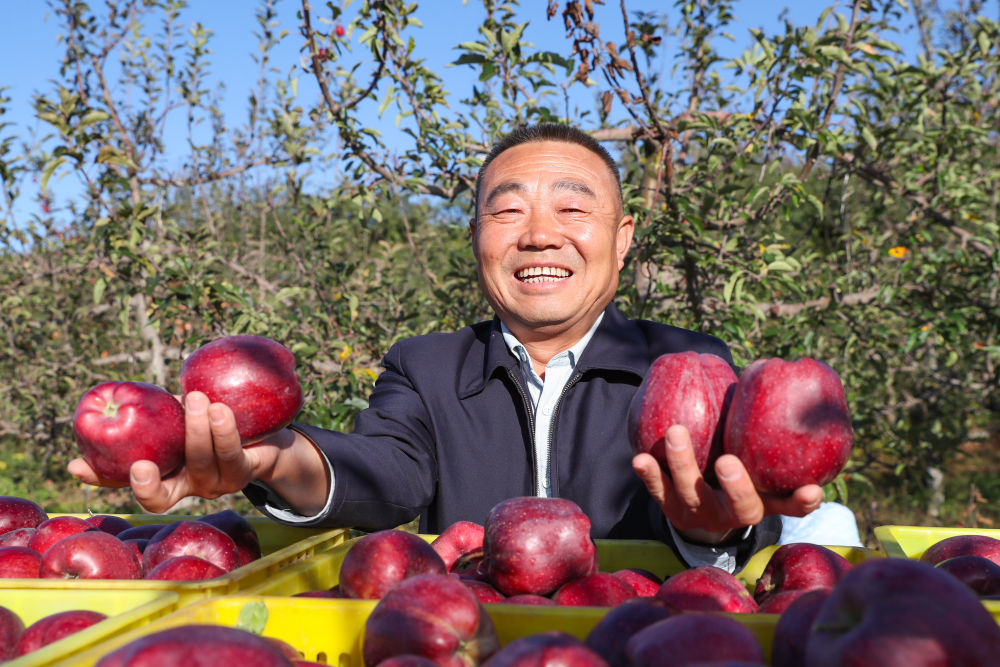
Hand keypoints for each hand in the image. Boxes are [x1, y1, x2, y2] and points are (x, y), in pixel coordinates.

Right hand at [68, 391, 286, 512]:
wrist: (267, 436)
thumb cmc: (214, 423)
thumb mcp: (180, 419)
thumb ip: (154, 414)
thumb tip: (114, 396)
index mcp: (168, 476)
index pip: (126, 483)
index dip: (102, 480)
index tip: (78, 464)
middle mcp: (189, 486)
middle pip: (162, 494)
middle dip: (148, 483)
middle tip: (140, 461)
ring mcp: (217, 484)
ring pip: (200, 464)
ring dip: (196, 431)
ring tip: (195, 399)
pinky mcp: (243, 472)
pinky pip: (231, 454)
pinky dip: (224, 431)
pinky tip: (220, 410)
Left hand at [632, 424, 822, 543]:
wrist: (701, 505)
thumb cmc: (738, 466)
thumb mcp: (757, 459)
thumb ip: (764, 428)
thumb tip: (769, 372)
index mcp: (763, 503)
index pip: (790, 505)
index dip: (802, 501)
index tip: (812, 489)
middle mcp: (733, 513)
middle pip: (738, 506)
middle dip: (735, 486)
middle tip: (727, 462)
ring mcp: (700, 513)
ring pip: (692, 495)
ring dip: (682, 466)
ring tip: (674, 433)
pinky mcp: (670, 509)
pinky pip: (658, 492)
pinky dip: (649, 475)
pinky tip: (640, 457)